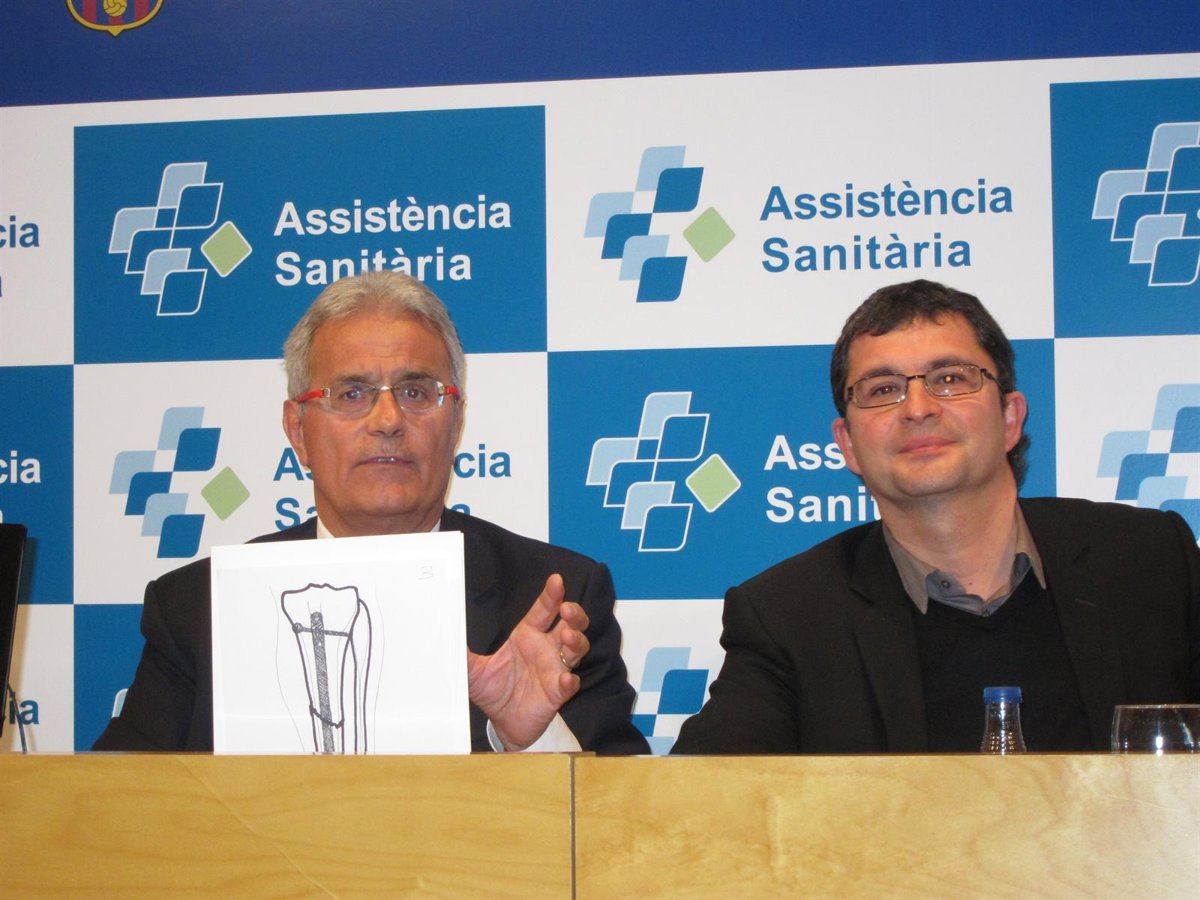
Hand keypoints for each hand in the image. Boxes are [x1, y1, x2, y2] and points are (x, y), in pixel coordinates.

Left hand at [466, 573, 589, 750]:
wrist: (500, 722)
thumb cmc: (492, 690)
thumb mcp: (472, 669)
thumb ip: (461, 651)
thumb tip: (444, 631)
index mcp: (527, 635)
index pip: (543, 610)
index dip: (551, 595)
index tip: (556, 581)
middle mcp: (545, 648)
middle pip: (570, 624)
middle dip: (574, 614)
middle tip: (567, 609)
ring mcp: (554, 669)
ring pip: (576, 649)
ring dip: (576, 641)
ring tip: (567, 638)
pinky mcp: (557, 692)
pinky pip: (569, 683)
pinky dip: (570, 680)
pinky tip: (565, 677)